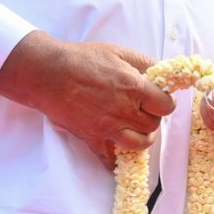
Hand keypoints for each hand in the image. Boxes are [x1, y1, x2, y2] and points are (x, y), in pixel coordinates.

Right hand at [0, 33, 174, 163]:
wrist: (47, 74)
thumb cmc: (82, 59)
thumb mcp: (118, 52)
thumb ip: (144, 62)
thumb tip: (162, 72)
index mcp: (134, 88)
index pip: (167, 106)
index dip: (165, 102)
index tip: (158, 98)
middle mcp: (124, 111)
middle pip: (153, 125)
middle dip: (152, 117)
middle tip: (143, 110)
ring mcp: (108, 128)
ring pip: (139, 144)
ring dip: (142, 138)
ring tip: (135, 128)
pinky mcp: (92, 138)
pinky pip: (108, 159)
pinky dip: (115, 160)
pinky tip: (117, 153)